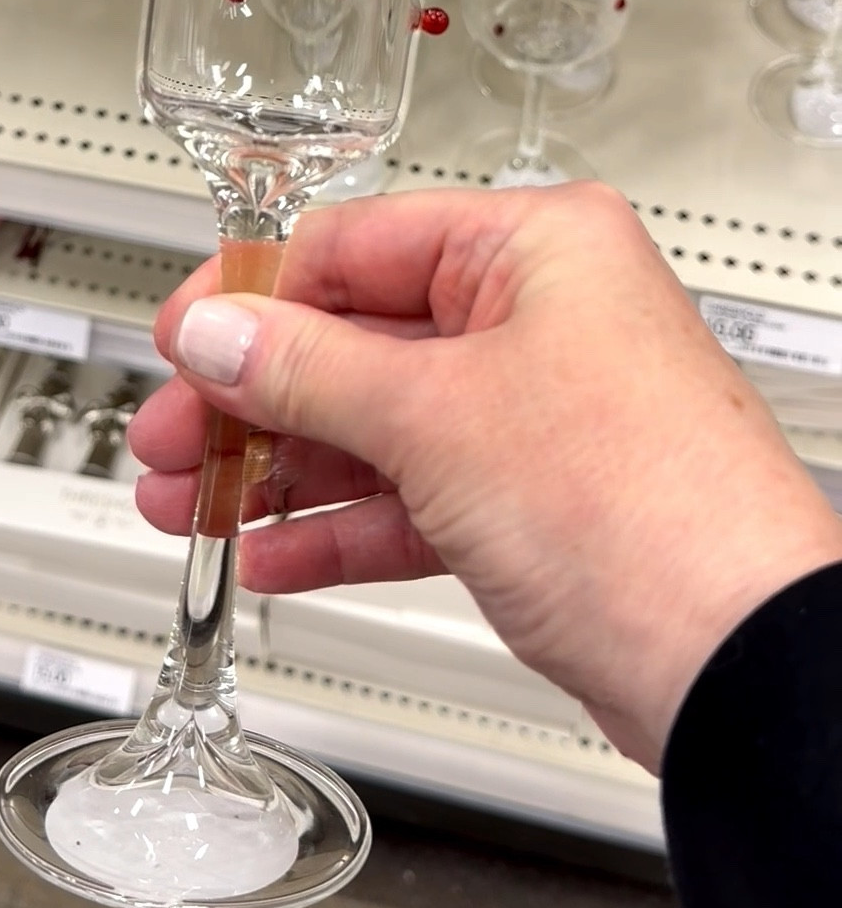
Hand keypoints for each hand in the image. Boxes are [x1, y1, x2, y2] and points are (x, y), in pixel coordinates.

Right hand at [130, 185, 841, 771]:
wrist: (737, 665)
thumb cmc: (648, 511)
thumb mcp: (436, 416)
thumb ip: (306, 369)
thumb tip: (219, 331)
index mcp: (536, 248)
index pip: (357, 242)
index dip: (254, 294)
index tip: (182, 340)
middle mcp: (542, 318)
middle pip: (356, 339)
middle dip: (251, 398)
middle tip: (170, 439)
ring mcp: (539, 415)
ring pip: (376, 427)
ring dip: (278, 470)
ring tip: (192, 507)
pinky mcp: (535, 506)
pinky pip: (411, 499)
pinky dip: (340, 528)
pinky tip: (273, 554)